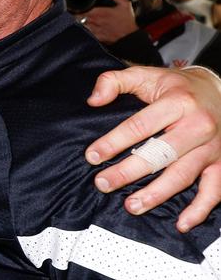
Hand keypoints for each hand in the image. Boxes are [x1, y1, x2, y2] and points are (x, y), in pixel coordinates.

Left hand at [79, 0, 137, 43]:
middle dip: (78, 14)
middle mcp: (95, 21)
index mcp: (100, 12)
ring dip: (81, 21)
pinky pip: (88, 33)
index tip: (76, 5)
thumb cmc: (127, 21)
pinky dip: (86, 29)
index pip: (83, 9)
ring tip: (81, 18)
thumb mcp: (124, 4)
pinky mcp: (97, 37)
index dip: (78, 7)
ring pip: (82, 25)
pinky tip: (88, 27)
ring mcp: (96, 30)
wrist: (130, 37)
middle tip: (78, 11)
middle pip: (80, 17)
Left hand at [85, 66, 220, 231]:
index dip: (113, 142)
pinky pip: (214, 191)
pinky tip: (181, 223)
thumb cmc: (176, 86)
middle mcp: (197, 125)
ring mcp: (212, 147)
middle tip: (103, 183)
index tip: (92, 156)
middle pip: (160, 154)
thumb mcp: (145, 74)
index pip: (139, 126)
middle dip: (128, 172)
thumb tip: (93, 100)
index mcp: (177, 102)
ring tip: (131, 206)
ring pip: (183, 175)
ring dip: (156, 194)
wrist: (219, 89)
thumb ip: (114, 81)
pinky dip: (199, 210)